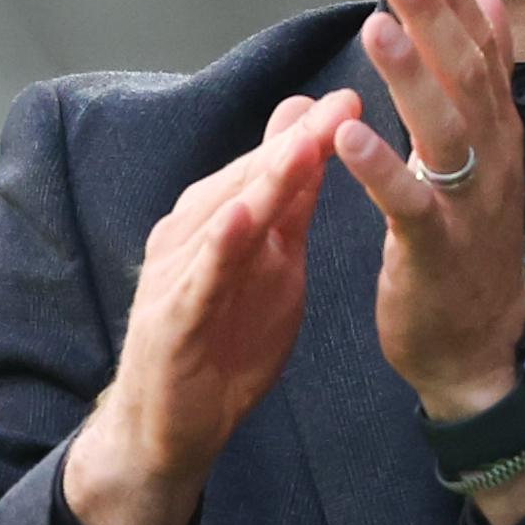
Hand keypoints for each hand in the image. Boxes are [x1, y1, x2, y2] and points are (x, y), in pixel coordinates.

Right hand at [65, 86, 359, 524]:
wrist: (172, 427)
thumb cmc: (223, 341)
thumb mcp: (274, 266)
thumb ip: (290, 206)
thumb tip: (312, 139)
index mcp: (220, 218)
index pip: (269, 166)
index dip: (310, 133)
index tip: (354, 97)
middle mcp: (191, 234)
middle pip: (246, 178)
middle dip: (295, 142)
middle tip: (341, 105)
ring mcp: (176, 274)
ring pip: (221, 216)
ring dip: (260, 179)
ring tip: (302, 146)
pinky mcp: (169, 319)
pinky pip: (197, 279)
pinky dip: (218, 248)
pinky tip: (243, 219)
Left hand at [332, 0, 524, 417]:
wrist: (483, 349)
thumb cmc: (472, 248)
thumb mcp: (487, 154)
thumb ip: (486, 79)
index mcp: (497, 136)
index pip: (482, 52)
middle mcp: (492, 163)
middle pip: (466, 77)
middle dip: (433, 17)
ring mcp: (468, 207)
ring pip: (444, 132)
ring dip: (410, 77)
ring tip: (374, 27)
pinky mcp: (436, 253)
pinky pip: (410, 204)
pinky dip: (382, 167)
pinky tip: (348, 131)